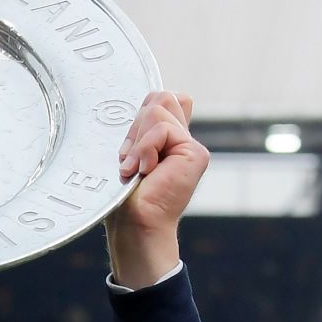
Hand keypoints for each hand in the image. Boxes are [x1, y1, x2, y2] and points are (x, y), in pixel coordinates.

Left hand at [105, 91, 208, 287]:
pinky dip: (145, 148)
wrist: (136, 224)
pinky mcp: (195, 153)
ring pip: (159, 108)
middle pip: (160, 97)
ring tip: (136, 168)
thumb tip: (151, 101)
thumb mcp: (130, 153)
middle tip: (130, 160)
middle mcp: (183, 138)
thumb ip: (142, 128)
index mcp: (168, 138)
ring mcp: (190, 145)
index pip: (161, 98)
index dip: (140, 117)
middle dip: (136, 126)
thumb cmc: (126, 197)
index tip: (129, 152)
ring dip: (139, 140)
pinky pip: (162, 128)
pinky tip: (145, 170)